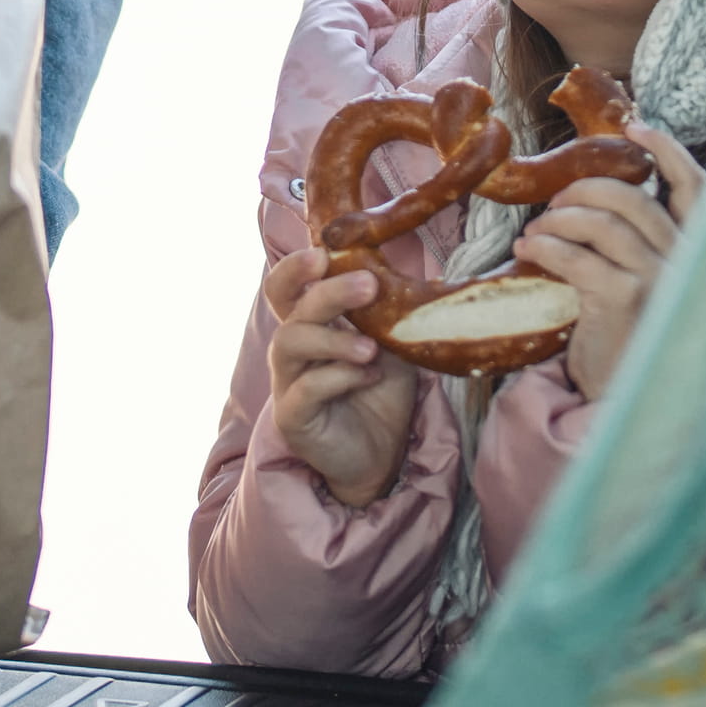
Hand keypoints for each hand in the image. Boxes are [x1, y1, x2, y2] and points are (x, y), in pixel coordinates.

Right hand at [263, 246, 425, 507]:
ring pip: (290, 343)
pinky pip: (305, 388)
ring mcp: (287, 383)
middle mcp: (292, 349)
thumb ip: (388, 312)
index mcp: (310, 324)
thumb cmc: (381, 392)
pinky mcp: (292, 417)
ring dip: (334, 337)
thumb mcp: (391, 344)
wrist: (382, 455)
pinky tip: (371, 376)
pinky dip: (340, 377)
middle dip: (328, 291)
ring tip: (372, 346)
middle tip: (369, 284)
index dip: (295, 266)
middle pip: (291, 308)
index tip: (324, 252)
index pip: (285, 286)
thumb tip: (419, 272)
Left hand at [515, 124, 705, 399]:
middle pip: (633, 198)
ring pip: (603, 223)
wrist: (624, 393)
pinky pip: (579, 256)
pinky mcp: (627, 299)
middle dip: (586, 189)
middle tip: (555, 202)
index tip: (635, 127)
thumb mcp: (642, 279)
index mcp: (691, 249)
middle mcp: (684, 260)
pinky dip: (547, 246)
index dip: (667, 151)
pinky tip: (529, 249)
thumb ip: (635, 240)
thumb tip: (590, 192)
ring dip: (559, 219)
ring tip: (535, 231)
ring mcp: (659, 279)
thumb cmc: (627, 332)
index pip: (695, 186)